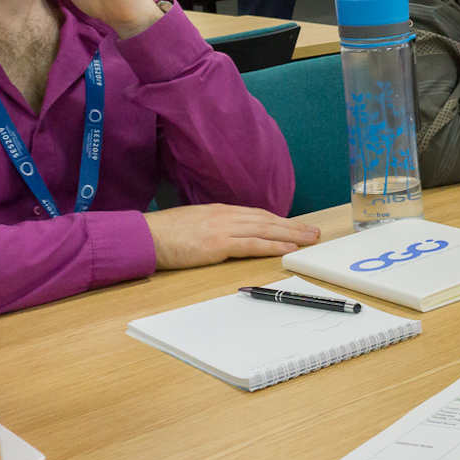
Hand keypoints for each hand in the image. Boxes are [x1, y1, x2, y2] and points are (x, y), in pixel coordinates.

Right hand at [144, 204, 321, 269]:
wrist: (145, 236)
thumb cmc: (164, 233)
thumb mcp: (193, 223)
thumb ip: (212, 226)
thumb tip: (226, 234)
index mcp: (220, 211)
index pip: (257, 214)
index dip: (279, 220)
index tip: (295, 225)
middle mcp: (226, 216)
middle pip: (267, 220)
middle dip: (293, 226)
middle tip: (314, 231)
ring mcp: (223, 229)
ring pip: (265, 230)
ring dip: (290, 235)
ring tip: (309, 239)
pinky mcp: (218, 244)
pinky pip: (252, 245)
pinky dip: (272, 246)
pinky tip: (287, 249)